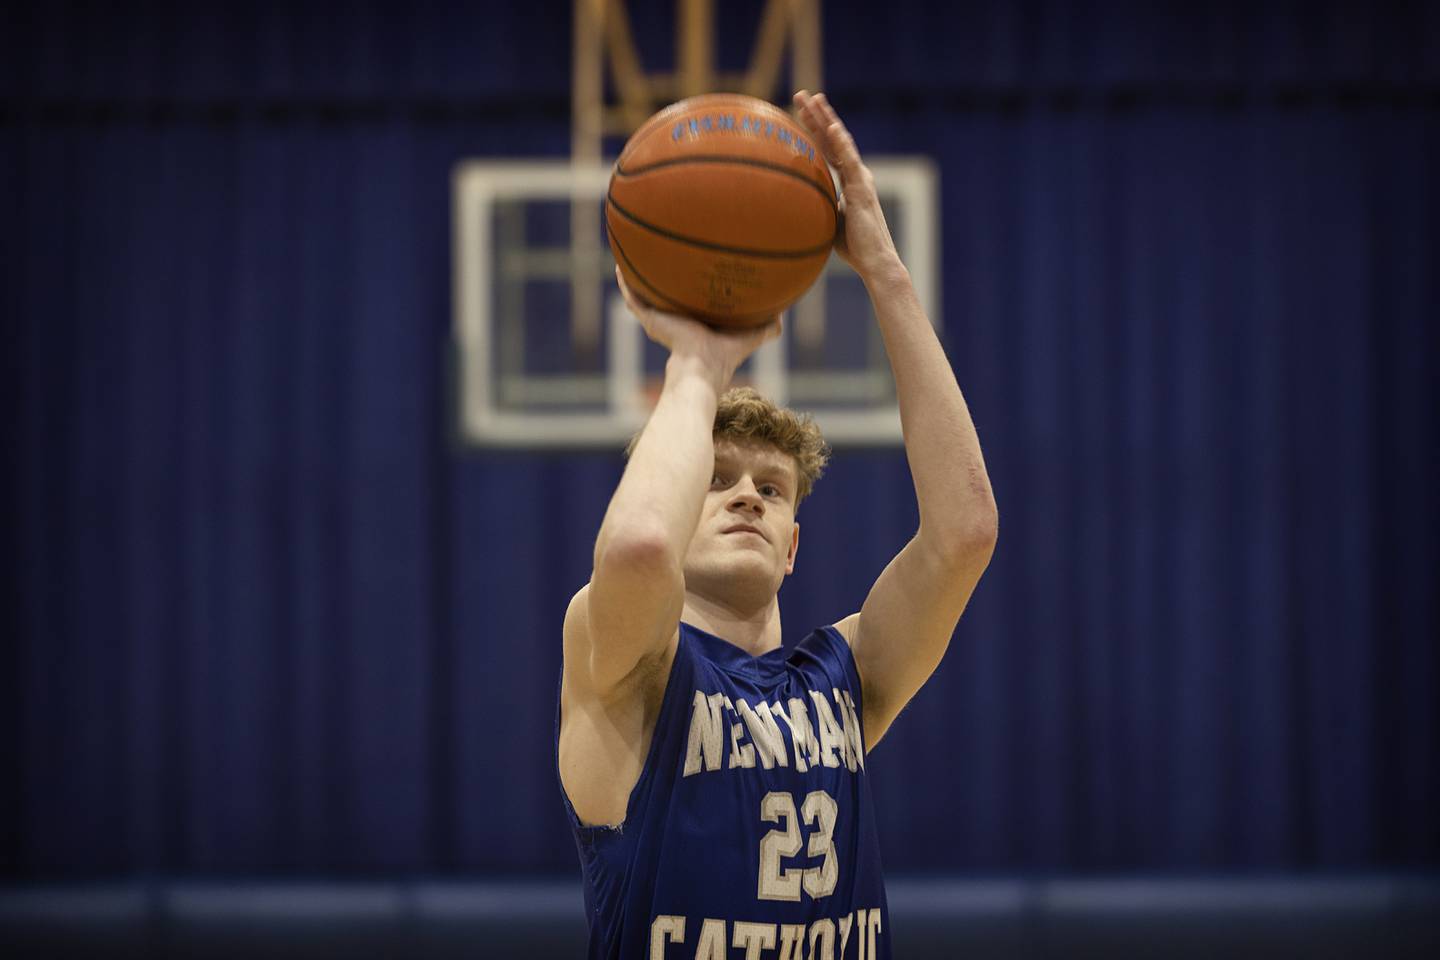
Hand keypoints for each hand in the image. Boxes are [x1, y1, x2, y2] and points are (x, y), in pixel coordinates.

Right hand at [615, 267, 782, 389]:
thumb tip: (782, 318)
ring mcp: (658, 321)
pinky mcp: (650, 319)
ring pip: (644, 295)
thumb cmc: (725, 357)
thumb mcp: (749, 336)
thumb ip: (766, 328)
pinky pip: (633, 297)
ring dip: (638, 277)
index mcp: (694, 326)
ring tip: (633, 254)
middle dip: (662, 282)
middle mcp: (673, 323)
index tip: (692, 273)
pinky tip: (620, 264)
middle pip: (664, 299)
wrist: (702, 368)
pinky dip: (626, 282)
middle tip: (661, 257)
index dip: (689, 291)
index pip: (689, 306)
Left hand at [792, 90, 902, 281]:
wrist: (874, 260)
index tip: (800, 112)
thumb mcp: (828, 221)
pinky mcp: (862, 188)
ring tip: (813, 98)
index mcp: (848, 181)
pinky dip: (840, 141)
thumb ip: (818, 207)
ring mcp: (860, 178)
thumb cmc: (853, 247)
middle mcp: (856, 174)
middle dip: (816, 114)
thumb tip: (794, 205)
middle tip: (801, 94)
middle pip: (832, 138)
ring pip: (840, 141)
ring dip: (825, 118)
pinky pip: (850, 160)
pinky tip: (831, 125)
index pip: (827, 149)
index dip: (814, 129)